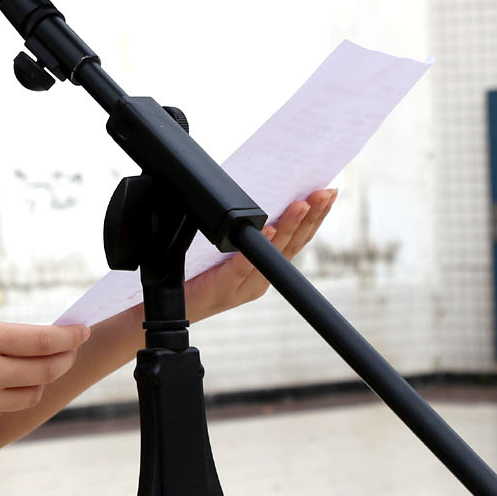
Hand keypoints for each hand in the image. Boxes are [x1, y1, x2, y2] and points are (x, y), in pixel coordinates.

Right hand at [0, 318, 87, 436]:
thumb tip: (38, 343)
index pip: (44, 341)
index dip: (70, 337)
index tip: (81, 331)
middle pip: (46, 370)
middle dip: (64, 358)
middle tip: (67, 350)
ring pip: (30, 394)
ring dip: (36, 380)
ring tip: (24, 369)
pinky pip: (3, 411)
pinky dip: (3, 399)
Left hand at [183, 189, 336, 322]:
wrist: (168, 304)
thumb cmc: (195, 273)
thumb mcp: (224, 247)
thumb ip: (242, 228)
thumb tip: (256, 191)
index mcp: (264, 267)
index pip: (297, 239)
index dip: (315, 217)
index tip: (328, 193)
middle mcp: (260, 278)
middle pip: (292, 244)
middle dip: (311, 216)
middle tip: (323, 193)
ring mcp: (244, 285)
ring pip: (273, 254)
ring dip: (290, 227)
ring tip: (301, 205)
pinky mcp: (223, 287)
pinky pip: (242, 266)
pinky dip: (258, 249)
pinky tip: (269, 232)